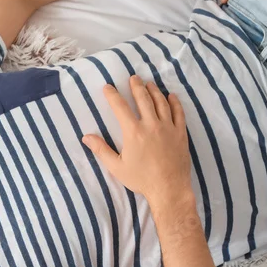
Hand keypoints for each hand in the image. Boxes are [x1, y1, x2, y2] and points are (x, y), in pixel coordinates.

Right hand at [82, 76, 192, 206]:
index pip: (120, 107)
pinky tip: (171, 96)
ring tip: (149, 84)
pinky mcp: (180, 133)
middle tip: (133, 78)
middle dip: (136, 86)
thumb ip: (101, 150)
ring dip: (154, 91)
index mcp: (133, 132)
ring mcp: (168, 127)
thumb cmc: (141, 179)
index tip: (108, 87)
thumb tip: (86, 137)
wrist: (169, 188)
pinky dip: (174, 102)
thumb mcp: (116, 167)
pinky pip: (178, 112)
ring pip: (161, 102)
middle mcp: (151, 124)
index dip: (112, 95)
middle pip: (143, 99)